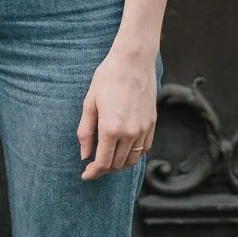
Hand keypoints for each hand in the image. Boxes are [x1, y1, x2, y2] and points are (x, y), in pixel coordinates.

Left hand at [77, 44, 155, 179]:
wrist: (133, 61)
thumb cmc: (107, 78)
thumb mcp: (90, 103)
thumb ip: (85, 132)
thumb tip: (84, 155)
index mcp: (111, 129)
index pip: (103, 163)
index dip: (93, 173)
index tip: (85, 175)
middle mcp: (130, 133)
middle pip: (118, 164)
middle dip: (104, 169)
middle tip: (93, 165)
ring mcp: (143, 129)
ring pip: (132, 159)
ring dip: (119, 164)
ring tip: (108, 158)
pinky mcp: (152, 124)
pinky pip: (144, 148)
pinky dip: (133, 154)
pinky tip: (124, 148)